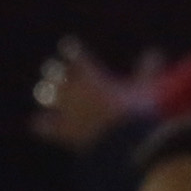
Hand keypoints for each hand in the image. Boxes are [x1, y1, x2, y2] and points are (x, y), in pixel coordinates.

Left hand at [27, 38, 163, 154]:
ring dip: (46, 93)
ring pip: (47, 96)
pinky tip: (36, 123)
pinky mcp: (63, 132)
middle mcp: (74, 90)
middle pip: (56, 73)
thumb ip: (148, 69)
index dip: (71, 50)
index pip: (76, 55)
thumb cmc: (137, 111)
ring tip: (43, 92)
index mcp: (92, 75)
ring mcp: (66, 111)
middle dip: (55, 71)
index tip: (68, 46)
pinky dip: (41, 125)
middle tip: (54, 70)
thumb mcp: (147, 88)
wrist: (124, 144)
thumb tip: (154, 51)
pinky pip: (46, 127)